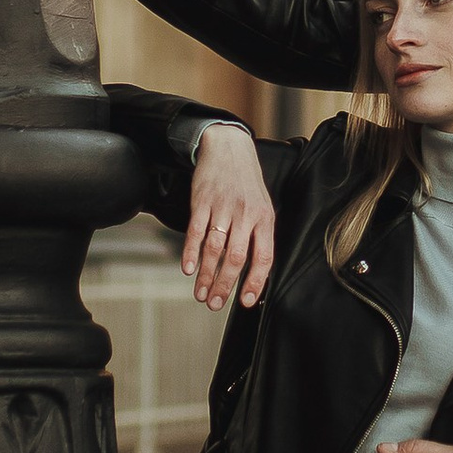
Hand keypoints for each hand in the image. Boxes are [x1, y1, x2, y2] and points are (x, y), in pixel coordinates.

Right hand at [181, 122, 274, 308]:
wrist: (229, 148)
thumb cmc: (246, 184)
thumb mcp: (262, 207)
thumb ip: (259, 237)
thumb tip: (254, 274)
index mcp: (265, 219)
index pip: (263, 257)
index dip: (255, 282)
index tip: (245, 301)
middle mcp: (246, 215)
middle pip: (236, 257)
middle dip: (224, 285)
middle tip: (214, 304)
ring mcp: (223, 207)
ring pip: (214, 248)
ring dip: (206, 275)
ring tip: (200, 294)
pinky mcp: (202, 201)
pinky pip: (196, 231)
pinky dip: (191, 252)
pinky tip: (188, 269)